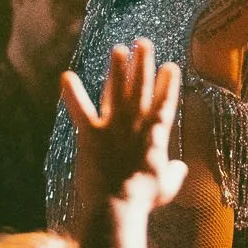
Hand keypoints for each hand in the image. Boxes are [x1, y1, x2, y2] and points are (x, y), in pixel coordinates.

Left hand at [63, 39, 186, 210]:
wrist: (118, 205)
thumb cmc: (145, 198)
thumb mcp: (167, 186)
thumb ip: (174, 173)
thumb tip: (181, 168)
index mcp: (156, 133)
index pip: (166, 102)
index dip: (168, 83)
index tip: (171, 65)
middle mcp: (136, 122)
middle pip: (141, 86)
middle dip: (143, 62)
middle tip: (143, 42)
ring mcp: (113, 125)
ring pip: (115, 89)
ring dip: (117, 68)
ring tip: (118, 49)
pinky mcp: (90, 133)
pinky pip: (79, 109)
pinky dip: (72, 93)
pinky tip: (65, 76)